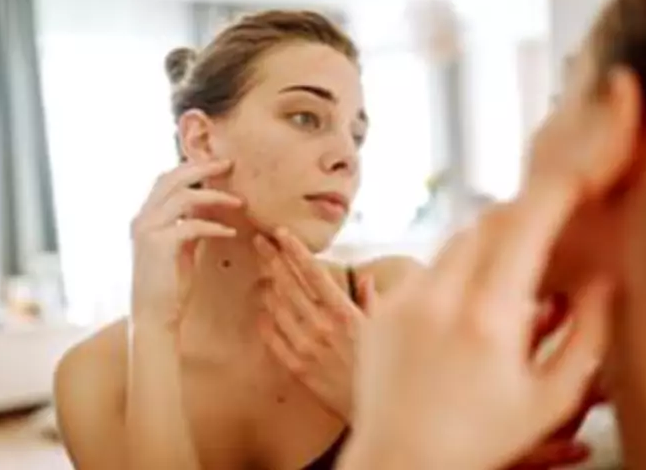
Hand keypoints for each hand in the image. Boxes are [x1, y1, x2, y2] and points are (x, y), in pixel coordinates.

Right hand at [130, 159, 241, 328]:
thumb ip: (188, 227)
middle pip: (172, 178)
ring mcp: (147, 230)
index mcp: (145, 217)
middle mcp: (142, 218)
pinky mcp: (159, 245)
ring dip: (214, 196)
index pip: (166, 179)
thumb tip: (208, 210)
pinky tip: (231, 231)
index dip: (191, 168)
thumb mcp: (180, 249)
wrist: (153, 317)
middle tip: (228, 164)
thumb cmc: (168, 287)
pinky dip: (214, 225)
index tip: (217, 165)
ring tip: (238, 202)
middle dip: (202, 167)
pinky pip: (191, 225)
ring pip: (183, 197)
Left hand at [253, 228, 372, 420]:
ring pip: (278, 308)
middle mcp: (322, 326)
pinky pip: (274, 340)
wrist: (381, 413)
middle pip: (290, 285)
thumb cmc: (386, 367)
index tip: (282, 233)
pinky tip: (261, 310)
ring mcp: (307, 347)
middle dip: (273, 260)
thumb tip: (366, 278)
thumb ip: (372, 301)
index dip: (295, 251)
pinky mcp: (298, 368)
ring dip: (268, 287)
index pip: (314, 273)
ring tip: (261, 271)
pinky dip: (266, 322)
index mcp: (345, 312)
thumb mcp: (385, 329)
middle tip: (259, 242)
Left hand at [344, 183, 612, 469]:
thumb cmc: (478, 439)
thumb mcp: (550, 398)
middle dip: (521, 217)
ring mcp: (403, 300)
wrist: (400, 459)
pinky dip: (451, 273)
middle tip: (542, 237)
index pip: (523, 226)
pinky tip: (458, 314)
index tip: (572, 181)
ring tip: (499, 293)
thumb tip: (603, 281)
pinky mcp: (381, 307)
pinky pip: (424, 268)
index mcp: (488, 319)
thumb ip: (588, 334)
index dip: (552, 193)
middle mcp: (439, 299)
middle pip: (486, 221)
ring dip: (485, 248)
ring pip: (453, 242)